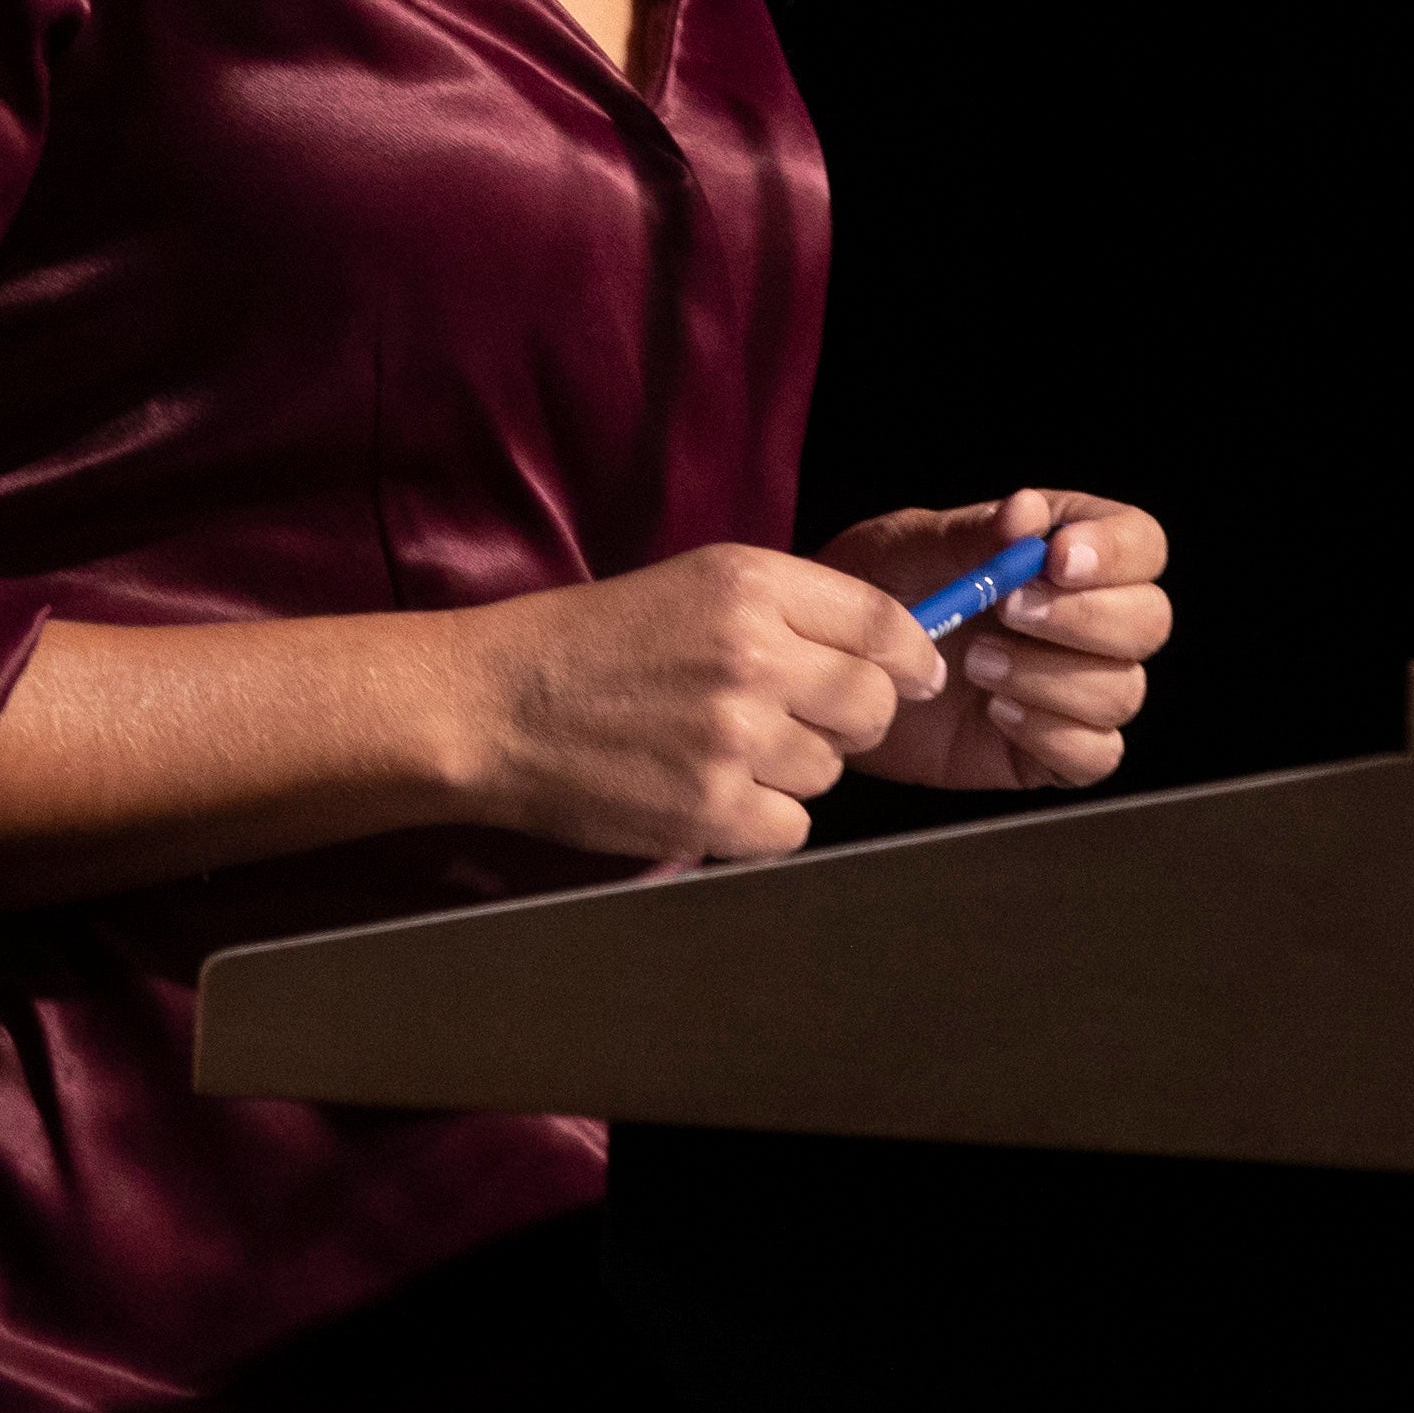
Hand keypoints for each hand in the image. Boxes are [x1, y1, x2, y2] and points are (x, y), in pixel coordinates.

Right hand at [443, 543, 954, 859]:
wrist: (495, 706)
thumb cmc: (590, 642)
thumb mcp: (692, 585)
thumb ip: (790, 611)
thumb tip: (896, 657)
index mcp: (750, 587)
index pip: (883, 624)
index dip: (914, 656)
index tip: (918, 674)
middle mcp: (754, 658)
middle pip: (874, 705)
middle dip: (853, 718)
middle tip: (798, 718)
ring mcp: (734, 739)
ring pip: (831, 771)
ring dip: (793, 767)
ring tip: (723, 748)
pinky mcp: (711, 811)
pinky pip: (793, 826)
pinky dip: (761, 818)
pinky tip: (710, 790)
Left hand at [817, 488, 1174, 791]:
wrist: (832, 670)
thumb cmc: (875, 593)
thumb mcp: (906, 549)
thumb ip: (968, 535)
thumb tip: (1027, 512)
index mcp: (1067, 552)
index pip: (1141, 544)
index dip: (1115, 552)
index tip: (1057, 558)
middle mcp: (1087, 620)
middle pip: (1150, 620)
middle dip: (1087, 618)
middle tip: (1009, 610)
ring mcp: (1076, 689)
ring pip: (1123, 689)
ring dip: (1053, 676)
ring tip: (975, 663)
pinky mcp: (1054, 750)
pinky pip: (1096, 754)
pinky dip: (1054, 735)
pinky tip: (998, 714)